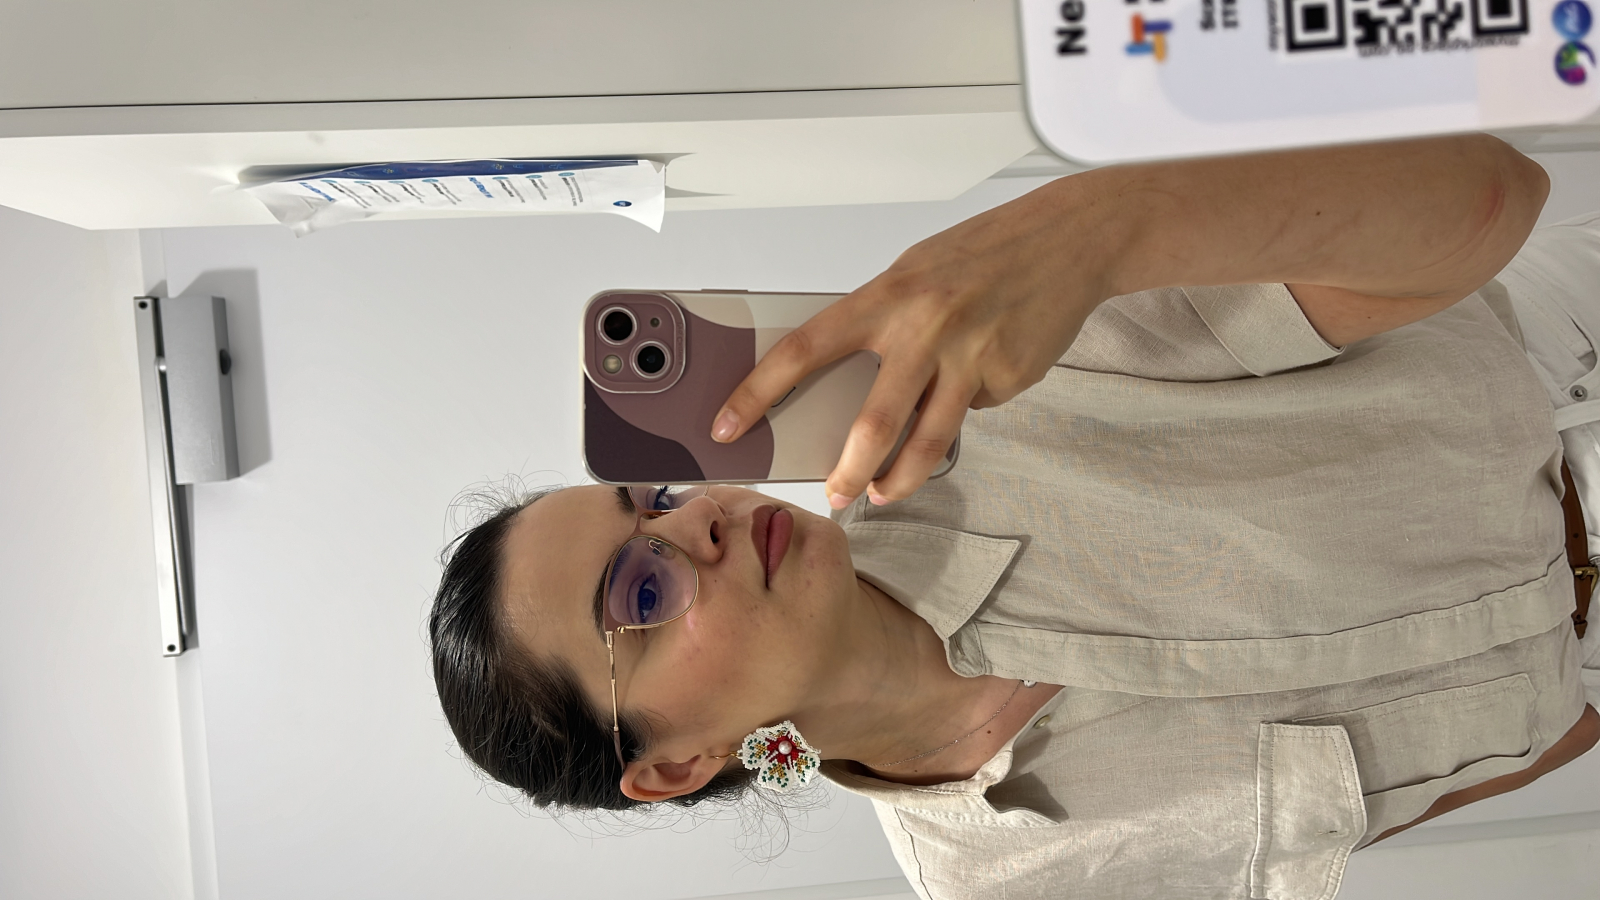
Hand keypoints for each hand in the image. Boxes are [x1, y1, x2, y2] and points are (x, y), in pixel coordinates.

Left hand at [710, 180, 1120, 507]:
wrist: (1072, 238)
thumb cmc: (983, 252)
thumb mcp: (915, 272)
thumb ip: (881, 321)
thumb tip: (849, 382)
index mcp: (887, 295)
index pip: (804, 350)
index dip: (758, 391)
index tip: (728, 424)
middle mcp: (925, 327)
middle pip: (872, 424)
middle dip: (845, 471)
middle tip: (833, 494)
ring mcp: (970, 357)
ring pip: (926, 442)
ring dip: (899, 479)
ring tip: (882, 493)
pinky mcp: (1008, 378)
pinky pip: (973, 412)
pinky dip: (965, 408)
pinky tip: (981, 377)